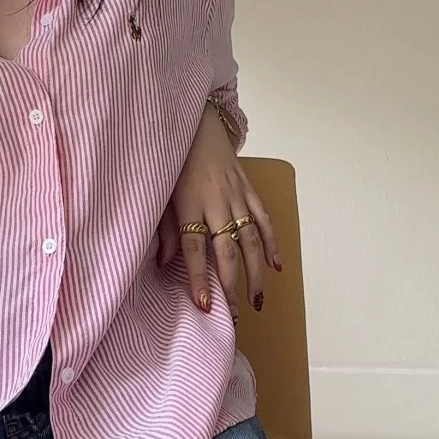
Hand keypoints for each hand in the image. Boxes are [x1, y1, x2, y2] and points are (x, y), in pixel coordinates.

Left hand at [158, 103, 279, 321]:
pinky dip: (272, 243)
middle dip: (232, 286)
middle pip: (227, 251)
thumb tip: (164, 264)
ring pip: (251, 240)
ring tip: (258, 300)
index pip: (194, 250)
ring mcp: (236, 196)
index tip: (205, 305)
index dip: (199, 279)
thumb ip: (165, 230)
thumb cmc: (174, 163)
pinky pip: (264, 219)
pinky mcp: (249, 189)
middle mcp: (216, 203)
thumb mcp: (162, 196)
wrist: (196, 124)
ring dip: (256, 273)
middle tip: (237, 314)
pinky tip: (276, 266)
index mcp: (189, 205)